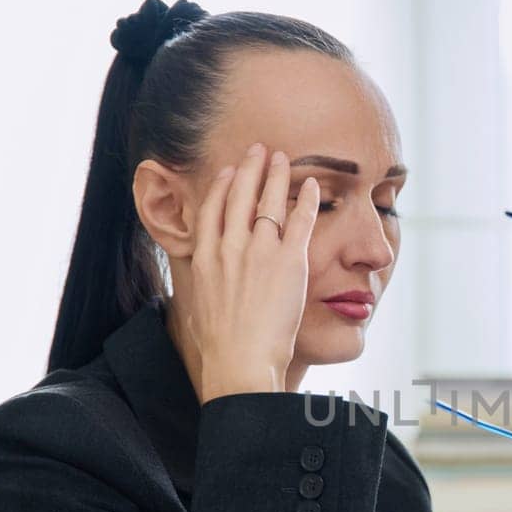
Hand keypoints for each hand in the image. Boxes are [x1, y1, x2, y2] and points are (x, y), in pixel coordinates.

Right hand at [186, 143, 319, 402]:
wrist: (239, 362)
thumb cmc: (220, 346)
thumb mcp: (198, 306)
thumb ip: (203, 283)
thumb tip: (202, 283)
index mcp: (204, 256)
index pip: (212, 209)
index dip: (222, 186)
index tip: (229, 171)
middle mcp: (229, 247)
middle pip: (240, 195)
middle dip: (250, 168)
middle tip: (259, 150)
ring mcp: (259, 252)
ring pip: (269, 201)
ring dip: (277, 175)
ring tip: (284, 158)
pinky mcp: (289, 262)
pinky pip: (301, 221)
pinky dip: (308, 200)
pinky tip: (313, 186)